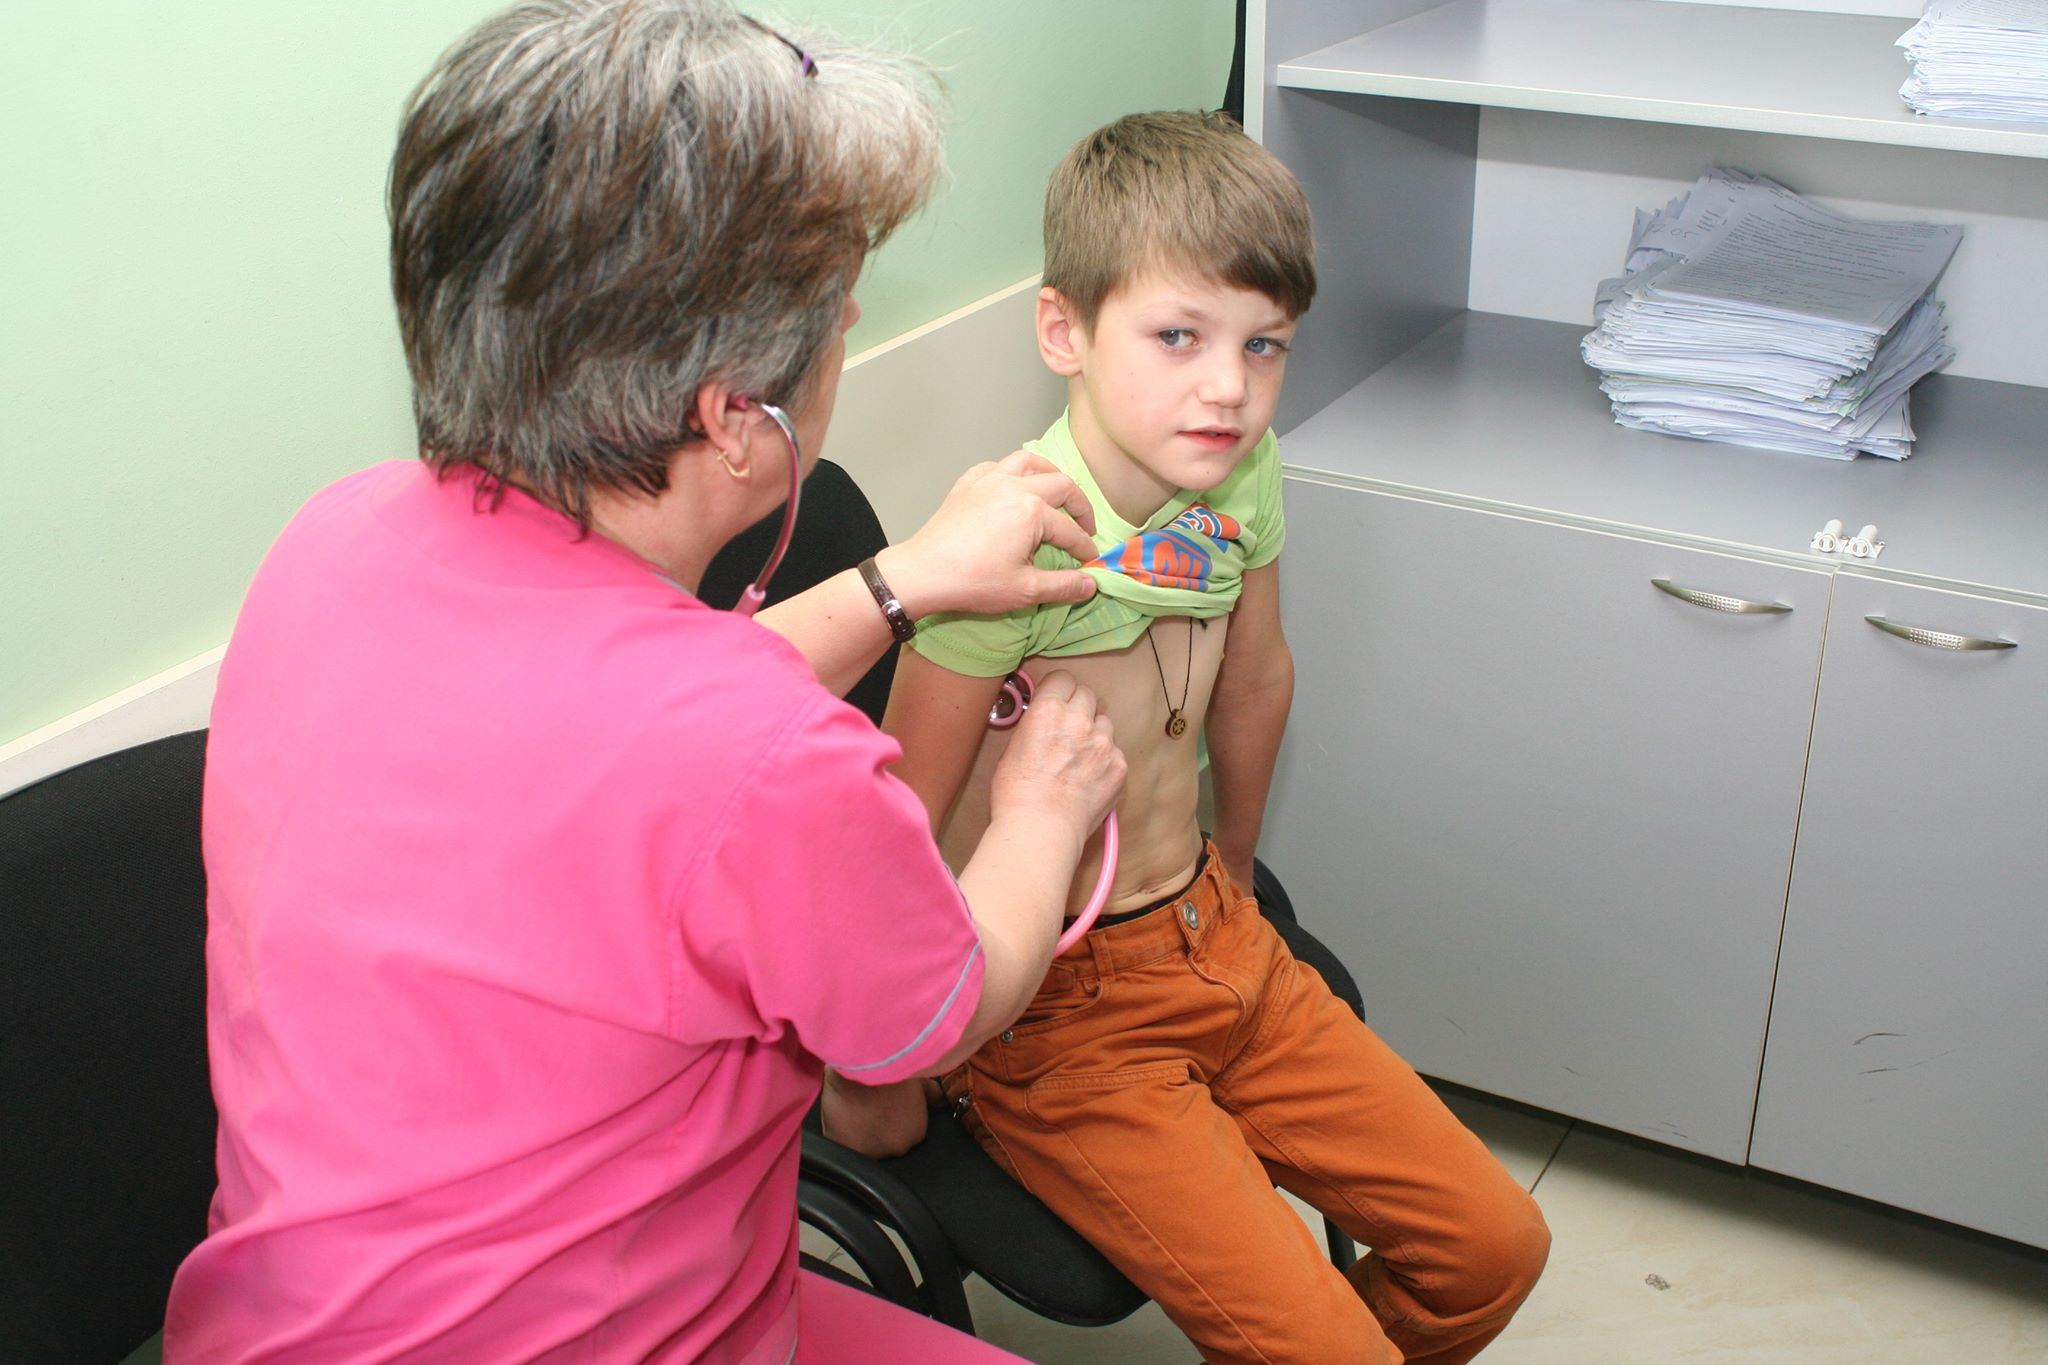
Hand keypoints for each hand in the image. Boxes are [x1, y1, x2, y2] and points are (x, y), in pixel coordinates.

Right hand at [820, 1071, 930, 1158]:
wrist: (863, 1060)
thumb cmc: (893, 1066)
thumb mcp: (919, 1079)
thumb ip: (932, 1094)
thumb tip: (943, 1102)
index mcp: (918, 1133)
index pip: (904, 1134)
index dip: (892, 1119)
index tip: (883, 1106)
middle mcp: (898, 1147)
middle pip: (885, 1143)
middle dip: (877, 1128)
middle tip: (867, 1106)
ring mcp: (871, 1151)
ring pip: (863, 1146)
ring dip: (858, 1133)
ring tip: (853, 1110)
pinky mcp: (846, 1147)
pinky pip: (841, 1145)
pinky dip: (839, 1134)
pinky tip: (840, 1117)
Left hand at [876, 452, 1101, 618]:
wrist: (923, 573)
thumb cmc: (973, 582)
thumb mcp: (1026, 590)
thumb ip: (1064, 586)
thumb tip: (1092, 583)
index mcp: (1032, 511)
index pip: (1070, 530)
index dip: (1084, 547)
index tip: (1090, 561)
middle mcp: (1014, 486)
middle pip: (1060, 485)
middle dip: (1079, 505)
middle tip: (1084, 526)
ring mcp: (988, 480)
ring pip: (1029, 461)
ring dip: (1050, 473)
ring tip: (1058, 491)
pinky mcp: (967, 484)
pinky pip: (996, 466)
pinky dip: (1011, 471)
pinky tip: (1013, 486)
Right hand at [987, 671, 1125, 849]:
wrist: (1041, 829)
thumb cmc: (1016, 794)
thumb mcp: (1012, 748)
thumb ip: (1034, 725)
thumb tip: (1042, 719)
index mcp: (1048, 710)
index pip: (1063, 678)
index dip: (1058, 689)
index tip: (1056, 698)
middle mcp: (1079, 720)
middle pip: (1087, 695)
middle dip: (1078, 707)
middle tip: (1068, 727)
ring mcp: (1104, 743)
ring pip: (1105, 722)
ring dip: (1094, 732)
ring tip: (1079, 757)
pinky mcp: (1119, 765)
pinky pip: (1115, 751)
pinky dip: (1105, 760)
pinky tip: (1089, 777)